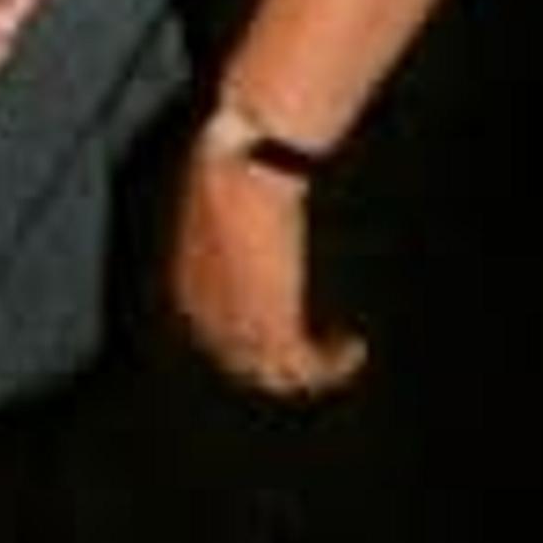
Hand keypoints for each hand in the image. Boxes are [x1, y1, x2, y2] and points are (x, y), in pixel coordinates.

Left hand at [171, 158, 366, 398]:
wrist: (246, 168)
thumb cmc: (233, 167)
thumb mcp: (221, 202)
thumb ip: (232, 224)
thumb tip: (247, 211)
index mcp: (189, 290)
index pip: (217, 337)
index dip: (253, 339)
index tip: (289, 327)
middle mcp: (206, 319)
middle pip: (244, 365)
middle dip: (283, 361)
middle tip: (318, 350)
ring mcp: (238, 328)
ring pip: (278, 375)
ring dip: (314, 369)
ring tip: (343, 349)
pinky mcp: (275, 330)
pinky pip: (307, 368)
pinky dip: (334, 365)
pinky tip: (353, 347)